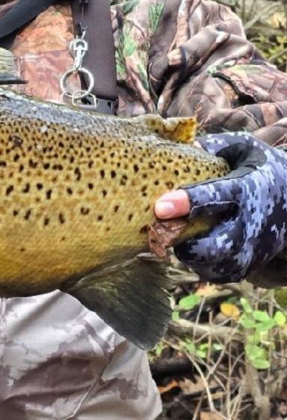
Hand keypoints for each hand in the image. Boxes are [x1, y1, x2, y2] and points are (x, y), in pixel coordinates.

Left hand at [154, 132, 286, 281]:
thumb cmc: (258, 169)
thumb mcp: (243, 148)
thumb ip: (213, 146)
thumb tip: (181, 145)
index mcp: (248, 190)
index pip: (217, 197)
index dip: (187, 202)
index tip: (160, 207)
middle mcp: (250, 225)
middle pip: (213, 245)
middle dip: (182, 239)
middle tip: (161, 226)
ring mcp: (250, 251)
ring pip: (210, 265)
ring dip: (186, 252)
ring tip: (176, 233)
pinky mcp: (245, 267)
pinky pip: (214, 274)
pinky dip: (198, 264)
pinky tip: (191, 245)